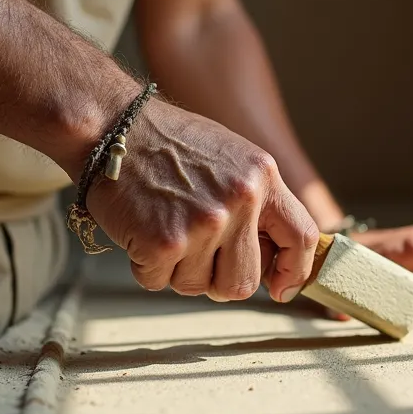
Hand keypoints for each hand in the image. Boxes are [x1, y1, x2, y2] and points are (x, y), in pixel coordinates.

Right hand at [84, 99, 318, 302]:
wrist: (110, 125)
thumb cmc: (167, 142)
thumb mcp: (232, 158)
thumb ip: (257, 202)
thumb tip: (274, 255)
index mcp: (263, 177)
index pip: (302, 237)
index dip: (294, 272)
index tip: (280, 288)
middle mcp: (240, 200)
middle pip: (245, 283)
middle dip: (220, 280)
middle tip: (197, 255)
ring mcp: (204, 223)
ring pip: (199, 287)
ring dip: (178, 270)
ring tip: (164, 227)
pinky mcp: (164, 242)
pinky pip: (159, 282)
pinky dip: (145, 266)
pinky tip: (139, 229)